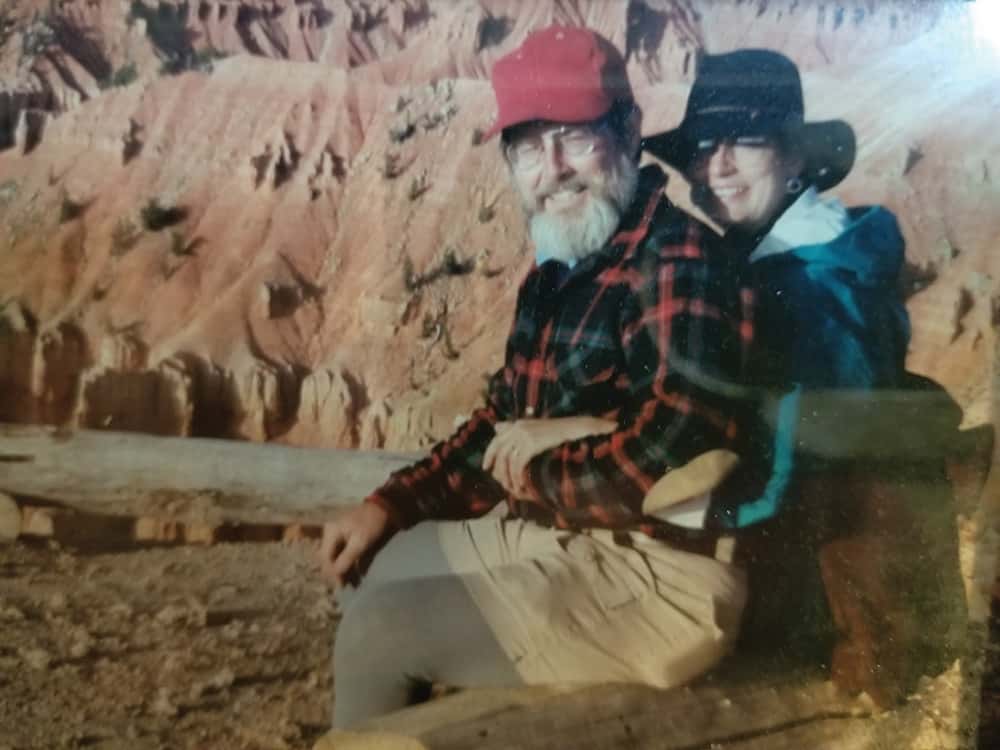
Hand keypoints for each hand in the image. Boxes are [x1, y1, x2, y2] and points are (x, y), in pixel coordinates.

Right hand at [318, 503, 390, 587]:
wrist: (384, 509)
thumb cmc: (372, 524)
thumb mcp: (360, 542)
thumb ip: (347, 558)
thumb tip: (336, 575)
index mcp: (331, 532)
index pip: (326, 558)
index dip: (333, 573)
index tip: (342, 585)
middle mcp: (330, 534)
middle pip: (328, 559)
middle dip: (336, 573)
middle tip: (347, 587)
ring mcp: (337, 535)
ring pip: (334, 557)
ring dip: (342, 570)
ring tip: (352, 583)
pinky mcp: (345, 538)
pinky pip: (341, 554)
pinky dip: (346, 564)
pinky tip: (354, 573)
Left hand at [483, 417, 616, 497]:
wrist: (579, 429)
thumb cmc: (562, 431)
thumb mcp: (537, 427)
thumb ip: (518, 428)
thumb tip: (498, 426)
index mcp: (519, 423)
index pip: (497, 438)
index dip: (489, 453)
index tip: (486, 467)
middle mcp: (519, 427)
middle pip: (498, 449)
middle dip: (496, 468)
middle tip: (499, 482)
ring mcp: (524, 435)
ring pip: (507, 460)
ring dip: (508, 477)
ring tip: (513, 488)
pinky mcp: (531, 444)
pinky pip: (517, 464)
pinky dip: (517, 478)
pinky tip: (521, 486)